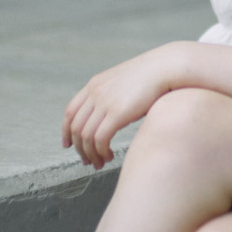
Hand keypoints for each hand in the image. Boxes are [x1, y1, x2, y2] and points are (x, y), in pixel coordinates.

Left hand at [62, 43, 185, 168]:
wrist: (165, 68)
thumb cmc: (150, 77)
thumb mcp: (122, 82)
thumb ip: (111, 95)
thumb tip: (110, 115)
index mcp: (94, 85)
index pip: (70, 111)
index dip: (66, 131)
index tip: (69, 145)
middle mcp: (95, 93)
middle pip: (75, 127)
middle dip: (79, 148)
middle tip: (87, 161)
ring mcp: (104, 103)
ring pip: (86, 137)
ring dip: (90, 154)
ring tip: (99, 163)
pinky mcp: (117, 113)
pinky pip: (100, 139)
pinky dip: (101, 152)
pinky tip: (110, 156)